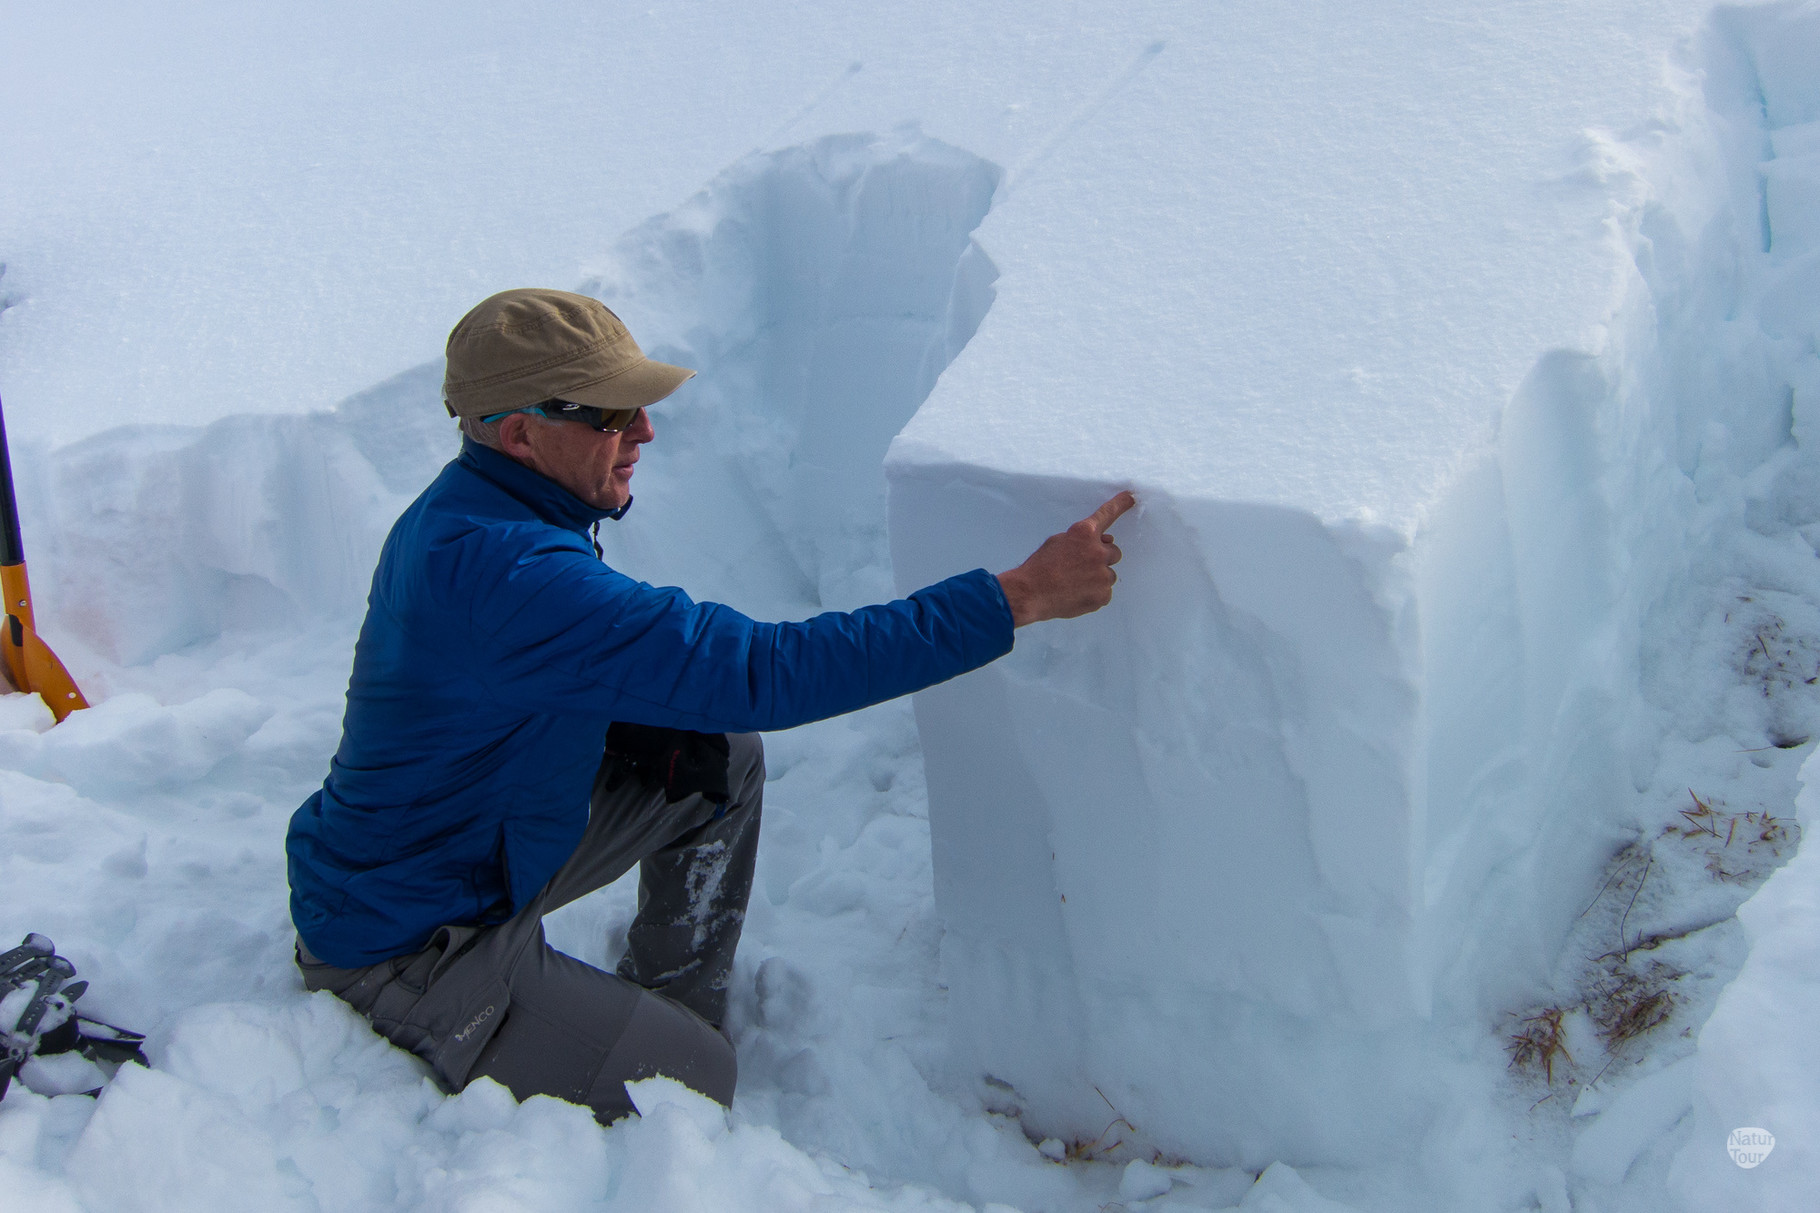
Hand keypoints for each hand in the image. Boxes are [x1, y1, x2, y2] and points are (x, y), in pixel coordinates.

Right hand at [996, 492, 1135, 626]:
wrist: (1030, 594)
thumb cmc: (1040, 567)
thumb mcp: (1057, 542)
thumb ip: (1081, 539)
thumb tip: (1103, 542)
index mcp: (1084, 533)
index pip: (1107, 514)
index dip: (1120, 504)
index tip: (1131, 497)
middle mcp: (1097, 552)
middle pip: (1114, 552)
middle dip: (1102, 557)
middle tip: (1083, 566)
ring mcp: (1102, 575)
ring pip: (1109, 574)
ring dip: (1097, 577)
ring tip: (1075, 584)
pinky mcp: (1103, 595)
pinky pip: (1105, 592)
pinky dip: (1094, 594)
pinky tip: (1076, 595)